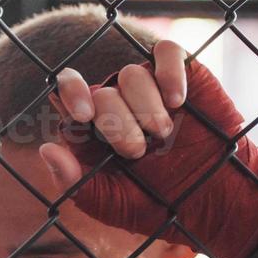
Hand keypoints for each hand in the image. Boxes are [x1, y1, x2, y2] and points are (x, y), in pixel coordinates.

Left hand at [39, 40, 257, 257]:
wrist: (213, 201)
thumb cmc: (157, 205)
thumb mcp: (109, 204)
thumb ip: (73, 181)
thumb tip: (45, 149)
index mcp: (92, 129)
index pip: (67, 93)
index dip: (70, 93)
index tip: (83, 115)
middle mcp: (117, 102)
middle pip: (101, 88)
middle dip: (117, 121)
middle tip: (139, 151)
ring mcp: (149, 86)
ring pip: (131, 73)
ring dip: (145, 107)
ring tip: (164, 135)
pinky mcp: (182, 75)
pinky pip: (166, 52)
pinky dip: (169, 73)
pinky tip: (178, 101)